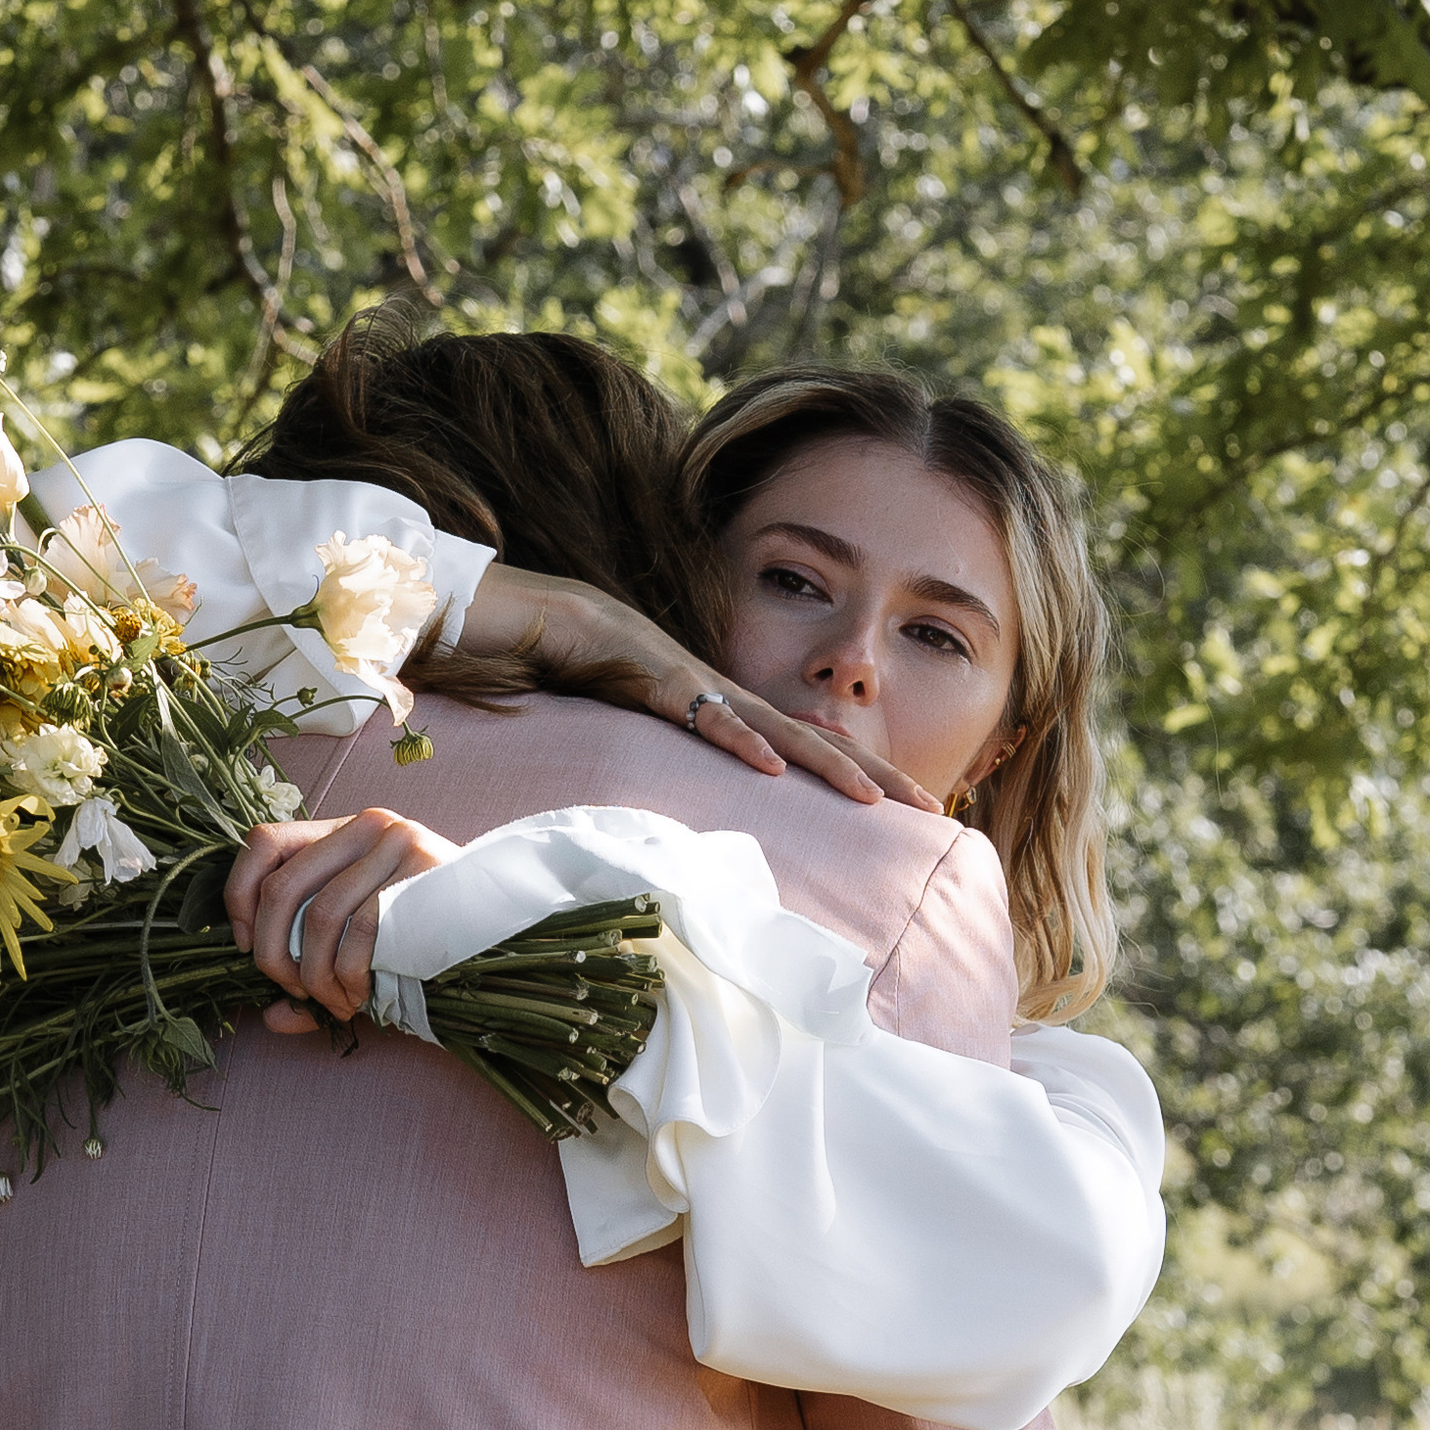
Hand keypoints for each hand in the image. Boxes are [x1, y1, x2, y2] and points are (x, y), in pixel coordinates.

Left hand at [223, 808, 455, 1029]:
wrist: (507, 936)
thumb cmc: (430, 942)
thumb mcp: (362, 946)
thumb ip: (314, 974)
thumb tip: (270, 1018)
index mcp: (344, 831)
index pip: (264, 842)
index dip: (240, 898)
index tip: (246, 947)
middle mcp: (369, 826)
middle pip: (281, 888)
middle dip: (272, 954)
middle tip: (292, 991)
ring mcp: (398, 844)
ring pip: (319, 917)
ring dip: (315, 976)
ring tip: (334, 1003)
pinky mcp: (421, 873)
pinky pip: (360, 932)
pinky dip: (348, 978)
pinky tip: (361, 997)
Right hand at [462, 567, 941, 814]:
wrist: (497, 611)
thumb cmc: (546, 670)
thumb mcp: (604, 732)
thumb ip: (641, 762)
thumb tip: (664, 817)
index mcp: (703, 704)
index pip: (787, 746)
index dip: (845, 775)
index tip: (898, 811)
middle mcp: (703, 686)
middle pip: (800, 736)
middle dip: (869, 773)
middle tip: (932, 809)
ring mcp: (674, 672)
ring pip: (762, 724)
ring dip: (821, 762)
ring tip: (874, 797)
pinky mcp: (636, 665)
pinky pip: (690, 708)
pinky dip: (728, 737)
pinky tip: (767, 766)